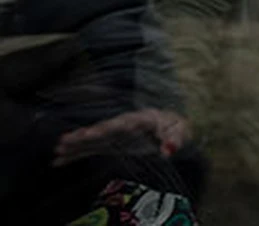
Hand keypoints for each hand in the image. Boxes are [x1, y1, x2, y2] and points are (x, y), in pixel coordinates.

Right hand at [53, 108, 190, 166]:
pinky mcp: (110, 144)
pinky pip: (91, 149)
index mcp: (138, 120)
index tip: (90, 135)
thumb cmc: (174, 128)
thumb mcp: (179, 132)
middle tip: (66, 140)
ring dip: (76, 144)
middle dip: (84, 136)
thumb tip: (168, 151)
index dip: (104, 129)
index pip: (119, 125)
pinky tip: (60, 160)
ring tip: (58, 149)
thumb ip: (174, 140)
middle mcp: (122, 125)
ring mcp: (114, 135)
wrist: (170, 126)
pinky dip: (76, 154)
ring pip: (92, 140)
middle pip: (101, 130)